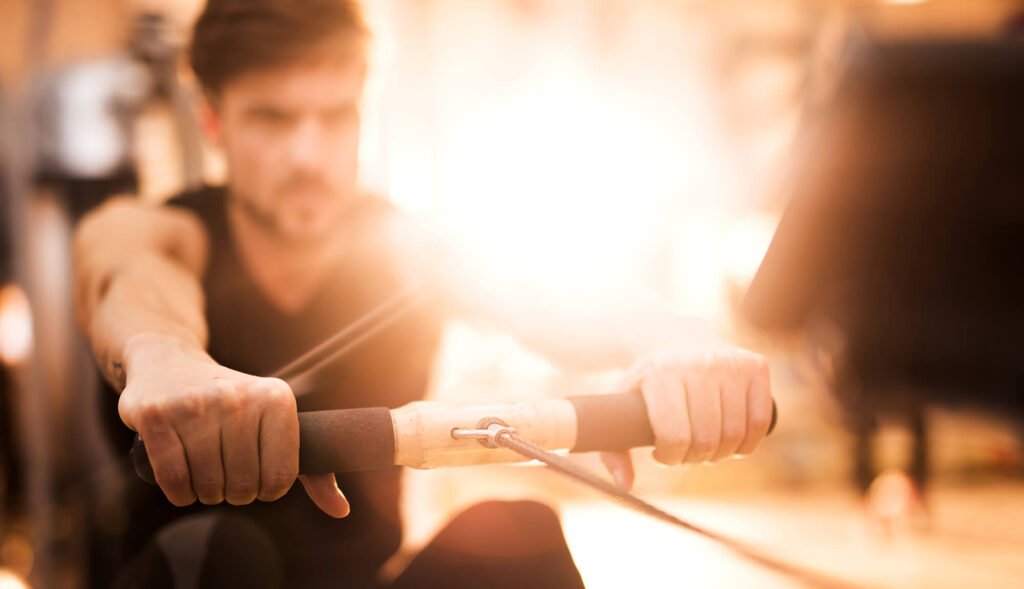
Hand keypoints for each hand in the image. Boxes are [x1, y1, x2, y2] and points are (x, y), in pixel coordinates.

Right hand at [118, 334, 348, 517]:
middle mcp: (237, 397)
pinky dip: (180, 494)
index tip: (258, 477)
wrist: (168, 362)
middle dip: (235, 493)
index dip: (267, 490)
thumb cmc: (231, 404)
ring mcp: (194, 404)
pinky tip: (184, 482)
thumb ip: (312, 469)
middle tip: (227, 475)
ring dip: (206, 494)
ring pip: (208, 486)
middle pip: (243, 486)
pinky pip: (174, 479)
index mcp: (276, 398)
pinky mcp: (156, 415)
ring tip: (206, 474)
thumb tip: (340, 509)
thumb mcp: (274, 424)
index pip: (281, 479)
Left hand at [601, 346, 772, 489]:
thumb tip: (626, 485)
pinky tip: (732, 443)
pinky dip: (748, 443)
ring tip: (706, 448)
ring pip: (735, 434)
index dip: (669, 457)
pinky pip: (760, 421)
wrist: (676, 338)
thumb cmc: (648, 382)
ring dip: (721, 454)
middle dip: (695, 458)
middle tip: (686, 453)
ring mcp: (731, 363)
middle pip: (707, 440)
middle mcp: (699, 364)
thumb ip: (613, 449)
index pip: (675, 437)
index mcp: (662, 373)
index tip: (662, 453)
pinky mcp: (756, 366)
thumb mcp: (621, 406)